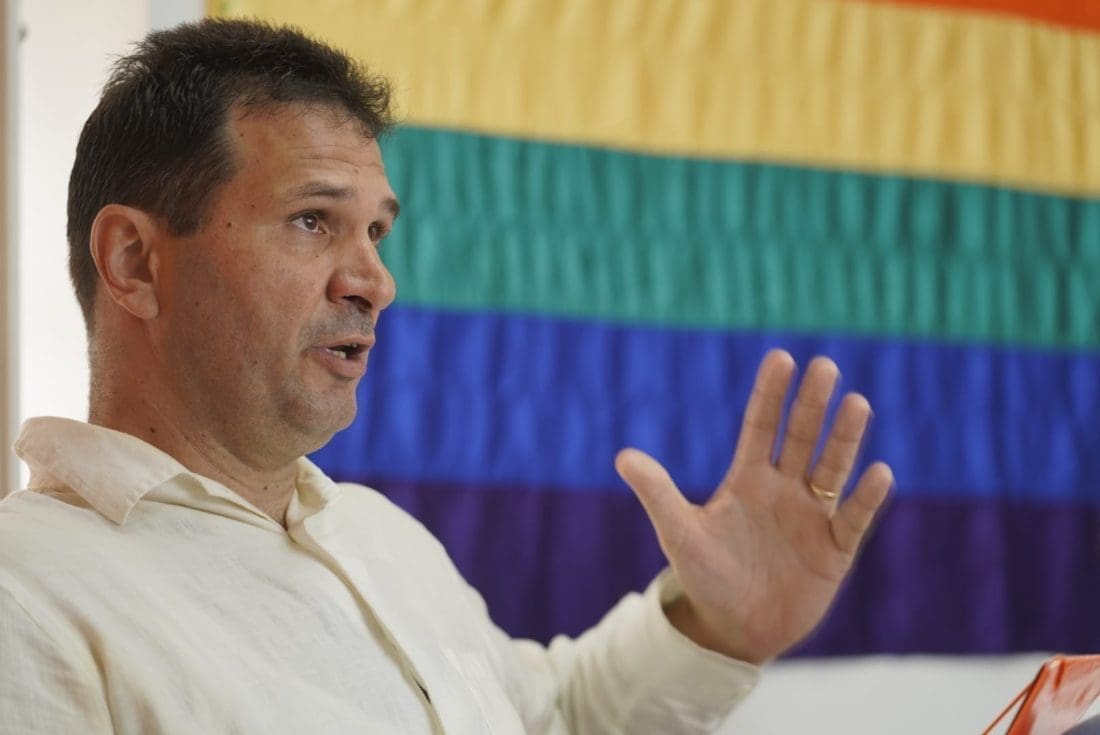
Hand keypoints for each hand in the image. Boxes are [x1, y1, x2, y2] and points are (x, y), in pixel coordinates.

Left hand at [615, 349, 892, 664]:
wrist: (734, 630)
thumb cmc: (705, 576)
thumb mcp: (680, 534)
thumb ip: (658, 494)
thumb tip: (622, 456)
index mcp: (748, 479)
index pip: (762, 426)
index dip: (771, 394)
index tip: (782, 358)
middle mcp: (785, 489)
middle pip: (802, 438)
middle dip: (813, 404)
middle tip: (825, 366)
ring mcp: (812, 517)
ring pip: (833, 469)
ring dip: (845, 438)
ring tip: (857, 404)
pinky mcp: (835, 550)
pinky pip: (854, 518)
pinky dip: (866, 498)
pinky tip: (878, 472)